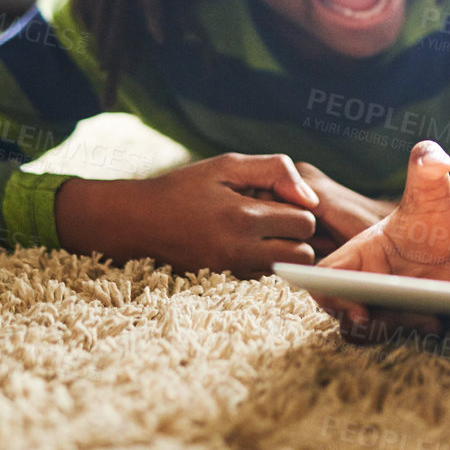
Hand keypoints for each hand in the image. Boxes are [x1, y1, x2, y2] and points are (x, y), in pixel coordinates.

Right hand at [55, 152, 319, 279]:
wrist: (138, 221)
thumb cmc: (185, 188)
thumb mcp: (227, 166)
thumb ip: (275, 171)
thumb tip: (310, 198)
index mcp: (244, 217)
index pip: (305, 222)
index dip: (299, 208)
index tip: (280, 199)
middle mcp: (240, 250)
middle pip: (303, 254)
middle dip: (297, 236)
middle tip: (276, 218)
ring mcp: (231, 271)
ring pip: (286, 270)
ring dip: (283, 252)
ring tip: (262, 232)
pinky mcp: (223, 283)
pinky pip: (263, 279)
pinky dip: (264, 264)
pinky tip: (246, 245)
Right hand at [310, 141, 449, 342]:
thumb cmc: (431, 217)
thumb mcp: (432, 194)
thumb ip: (427, 172)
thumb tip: (432, 154)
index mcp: (356, 253)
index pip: (323, 277)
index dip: (329, 293)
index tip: (357, 304)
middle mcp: (359, 280)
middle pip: (341, 311)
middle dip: (358, 321)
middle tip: (377, 319)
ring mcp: (375, 303)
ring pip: (366, 330)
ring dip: (391, 327)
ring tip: (425, 316)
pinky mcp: (393, 319)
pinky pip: (392, 335)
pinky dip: (412, 331)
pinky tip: (437, 319)